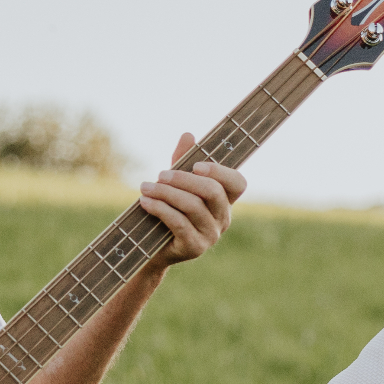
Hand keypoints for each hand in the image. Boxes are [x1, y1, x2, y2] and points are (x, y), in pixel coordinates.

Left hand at [137, 132, 244, 266]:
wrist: (149, 248)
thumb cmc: (165, 210)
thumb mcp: (174, 184)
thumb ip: (182, 161)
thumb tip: (188, 135)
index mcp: (224, 201)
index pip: (238, 183)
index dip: (220, 171)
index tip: (196, 165)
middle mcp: (223, 218)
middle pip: (213, 192)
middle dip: (184, 179)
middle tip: (160, 174)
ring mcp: (211, 235)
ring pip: (193, 206)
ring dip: (166, 193)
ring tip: (145, 187)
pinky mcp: (195, 247)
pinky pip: (179, 223)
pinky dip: (160, 209)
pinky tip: (145, 201)